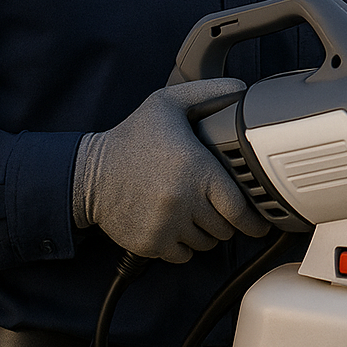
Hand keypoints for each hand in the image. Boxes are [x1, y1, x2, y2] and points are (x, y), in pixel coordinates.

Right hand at [73, 79, 270, 261]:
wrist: (88, 175)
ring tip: (192, 211)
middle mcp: (184, 201)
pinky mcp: (150, 244)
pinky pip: (183, 256)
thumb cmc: (132, 138)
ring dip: (206, 232)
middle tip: (215, 205)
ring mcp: (166, 226)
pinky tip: (175, 224)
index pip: (240, 209)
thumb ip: (209, 93)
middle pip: (225, 229)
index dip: (253, 218)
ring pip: (206, 244)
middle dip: (225, 219)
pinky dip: (184, 245)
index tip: (259, 221)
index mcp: (196, 169)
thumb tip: (240, 90)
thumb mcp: (168, 103)